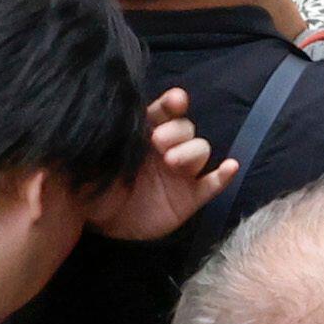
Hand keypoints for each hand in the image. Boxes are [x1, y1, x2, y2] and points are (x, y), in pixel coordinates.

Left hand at [89, 84, 235, 242]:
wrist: (96, 221)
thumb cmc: (92, 182)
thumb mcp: (94, 155)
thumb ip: (104, 136)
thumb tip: (108, 116)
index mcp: (146, 132)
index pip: (166, 111)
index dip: (173, 104)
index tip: (175, 101)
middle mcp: (167, 148)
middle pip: (187, 129)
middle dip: (177, 132)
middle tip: (158, 142)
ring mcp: (181, 173)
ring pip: (201, 151)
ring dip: (192, 152)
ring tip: (172, 162)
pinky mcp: (189, 198)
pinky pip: (212, 184)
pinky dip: (223, 176)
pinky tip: (230, 167)